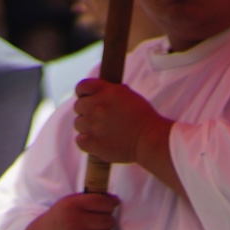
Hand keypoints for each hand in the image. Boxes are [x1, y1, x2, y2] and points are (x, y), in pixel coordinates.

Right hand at [17, 193, 117, 229]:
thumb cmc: (59, 222)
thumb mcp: (67, 204)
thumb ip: (89, 200)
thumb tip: (115, 201)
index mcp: (71, 206)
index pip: (104, 202)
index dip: (111, 204)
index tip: (112, 205)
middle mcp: (74, 223)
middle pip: (108, 221)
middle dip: (106, 222)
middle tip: (96, 224)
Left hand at [71, 79, 183, 196]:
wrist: (151, 139)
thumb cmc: (144, 118)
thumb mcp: (128, 95)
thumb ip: (110, 92)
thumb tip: (98, 92)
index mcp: (106, 91)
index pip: (82, 86)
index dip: (82, 93)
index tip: (86, 99)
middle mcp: (97, 106)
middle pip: (78, 106)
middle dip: (87, 112)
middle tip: (100, 119)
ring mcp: (94, 125)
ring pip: (78, 124)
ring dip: (87, 127)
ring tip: (102, 131)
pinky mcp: (93, 142)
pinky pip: (79, 140)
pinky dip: (86, 141)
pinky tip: (98, 141)